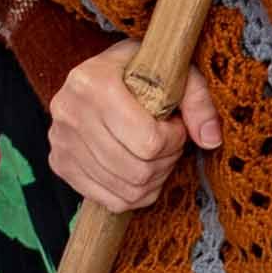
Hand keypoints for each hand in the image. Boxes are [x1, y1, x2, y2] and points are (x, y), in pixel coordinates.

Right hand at [45, 53, 220, 215]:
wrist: (100, 73)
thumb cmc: (141, 71)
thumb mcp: (174, 71)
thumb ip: (198, 100)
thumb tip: (211, 139)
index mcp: (93, 81)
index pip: (148, 141)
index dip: (174, 139)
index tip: (174, 123)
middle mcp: (69, 111)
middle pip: (138, 170)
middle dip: (166, 161)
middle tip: (168, 143)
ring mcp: (61, 141)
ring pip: (127, 190)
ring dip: (153, 179)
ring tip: (155, 155)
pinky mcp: (60, 164)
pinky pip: (110, 201)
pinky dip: (135, 194)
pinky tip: (140, 171)